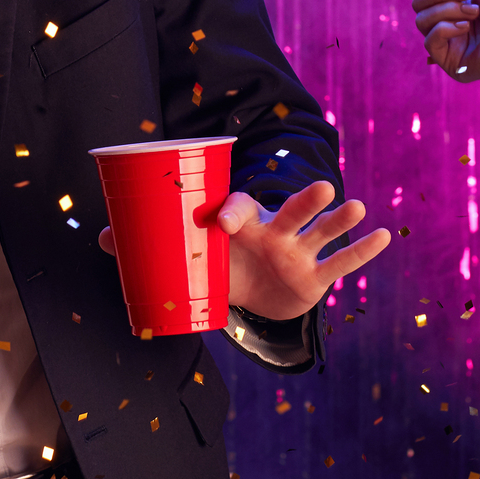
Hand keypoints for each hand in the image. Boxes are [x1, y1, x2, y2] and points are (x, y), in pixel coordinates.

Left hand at [97, 180, 389, 321]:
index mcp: (239, 226)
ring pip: (320, 232)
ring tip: (357, 206)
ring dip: (338, 220)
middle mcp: (273, 233)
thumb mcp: (191, 259)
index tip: (222, 218)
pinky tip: (382, 237)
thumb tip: (98, 237)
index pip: (236, 211)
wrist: (254, 293)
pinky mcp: (315, 277)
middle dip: (305, 200)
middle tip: (325, 186)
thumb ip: (150, 247)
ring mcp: (298, 253)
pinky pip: (340, 264)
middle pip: (290, 211)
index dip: (229, 212)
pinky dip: (360, 251)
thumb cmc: (221, 265)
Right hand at [405, 0, 479, 81]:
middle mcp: (450, 26)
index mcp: (456, 7)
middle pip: (419, 4)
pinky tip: (465, 27)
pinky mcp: (452, 64)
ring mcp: (450, 46)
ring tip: (474, 12)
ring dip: (446, 9)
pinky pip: (429, 42)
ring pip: (421, 21)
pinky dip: (445, 28)